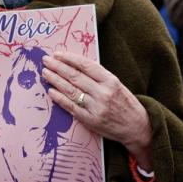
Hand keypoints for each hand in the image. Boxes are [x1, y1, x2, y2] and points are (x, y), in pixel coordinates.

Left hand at [41, 52, 152, 168]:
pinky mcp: (90, 120)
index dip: (70, 59)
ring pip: (71, 91)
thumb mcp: (116, 84)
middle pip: (75, 77)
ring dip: (55, 81)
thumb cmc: (125, 103)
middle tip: (46, 61)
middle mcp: (103, 93)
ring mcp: (96, 107)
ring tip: (45, 73)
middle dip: (58, 67)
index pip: (86, 65)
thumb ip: (98, 76)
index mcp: (111, 81)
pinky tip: (51, 91)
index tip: (57, 54)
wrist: (137, 127)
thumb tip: (75, 65)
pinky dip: (60, 98)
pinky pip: (71, 107)